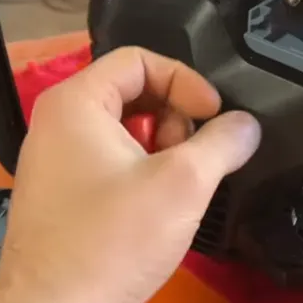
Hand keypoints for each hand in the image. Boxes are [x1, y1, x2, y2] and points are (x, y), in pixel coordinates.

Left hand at [0, 47, 260, 302]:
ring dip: (162, 150)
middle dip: (175, 120)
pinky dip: (141, 173)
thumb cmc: (110, 243)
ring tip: (176, 187)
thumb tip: (246, 125)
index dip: (186, 81)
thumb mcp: (182, 183)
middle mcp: (57, 125)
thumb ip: (223, 143)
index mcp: (75, 103)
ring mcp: (56, 162)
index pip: (139, 59)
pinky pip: (110, 162)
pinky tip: (156, 208)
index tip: (213, 114)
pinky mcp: (63, 195)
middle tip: (192, 156)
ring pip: (125, 131)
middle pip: (133, 93)